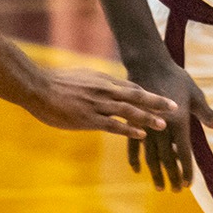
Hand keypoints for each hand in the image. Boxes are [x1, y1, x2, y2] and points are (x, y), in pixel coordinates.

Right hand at [27, 66, 179, 139]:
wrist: (37, 87)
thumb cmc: (56, 83)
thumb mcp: (82, 77)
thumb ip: (97, 83)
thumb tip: (107, 85)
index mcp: (103, 80)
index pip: (132, 87)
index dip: (149, 93)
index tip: (164, 97)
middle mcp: (104, 90)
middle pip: (136, 96)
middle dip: (157, 102)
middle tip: (175, 107)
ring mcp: (97, 105)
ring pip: (128, 111)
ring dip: (147, 118)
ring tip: (163, 125)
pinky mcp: (88, 118)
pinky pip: (113, 125)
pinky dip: (128, 130)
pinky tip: (141, 135)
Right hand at [125, 57, 212, 190]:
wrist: (150, 64)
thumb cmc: (177, 79)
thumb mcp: (196, 96)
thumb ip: (209, 115)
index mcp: (179, 123)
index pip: (184, 154)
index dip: (186, 171)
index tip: (188, 185)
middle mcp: (161, 128)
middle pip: (166, 159)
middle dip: (171, 177)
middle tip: (174, 191)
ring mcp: (146, 126)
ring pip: (150, 156)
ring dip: (155, 173)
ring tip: (159, 187)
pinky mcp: (134, 122)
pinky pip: (133, 145)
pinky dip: (134, 159)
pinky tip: (137, 171)